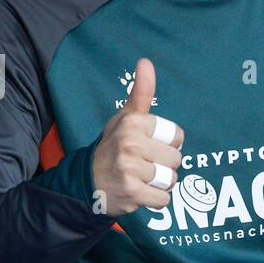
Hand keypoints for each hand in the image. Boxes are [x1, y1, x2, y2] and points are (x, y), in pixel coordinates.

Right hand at [91, 57, 185, 216]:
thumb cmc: (112, 147)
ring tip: (141, 179)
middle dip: (164, 166)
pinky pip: (162, 199)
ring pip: (170, 180)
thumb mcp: (124, 118)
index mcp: (133, 122)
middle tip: (142, 166)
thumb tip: (146, 61)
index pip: (177, 136)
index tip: (147, 146)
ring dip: (159, 184)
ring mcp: (130, 168)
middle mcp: (130, 143)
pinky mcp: (131, 192)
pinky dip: (154, 200)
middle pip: (176, 159)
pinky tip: (138, 193)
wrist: (86, 181)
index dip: (166, 144)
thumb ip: (140, 92)